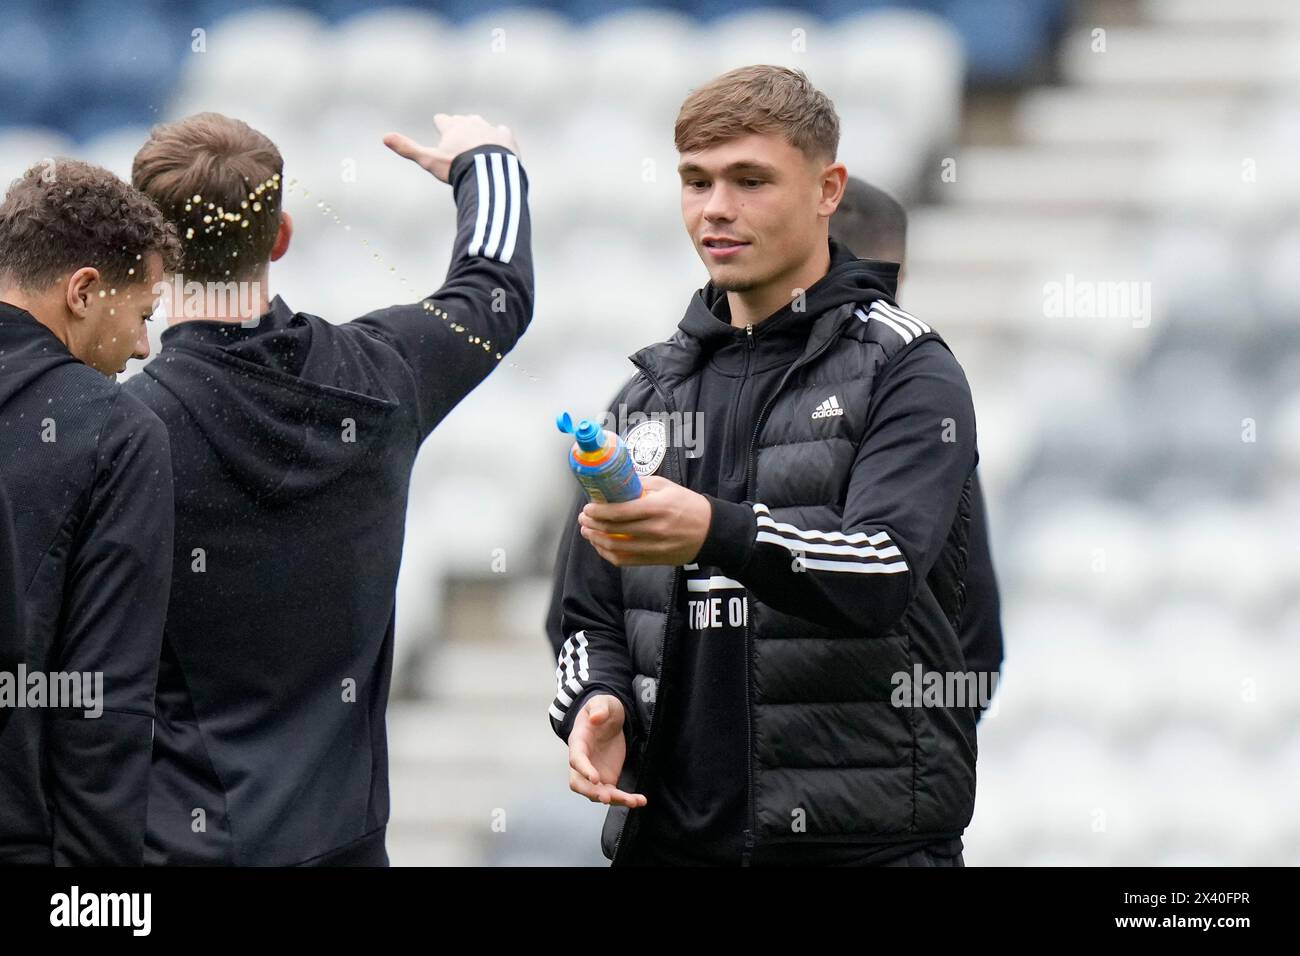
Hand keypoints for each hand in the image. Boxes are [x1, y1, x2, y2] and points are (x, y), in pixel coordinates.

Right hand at [383, 113, 518, 183]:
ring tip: (479, 142)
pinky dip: (500, 137)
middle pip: (463, 120)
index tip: (441, 126)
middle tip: (460, 137)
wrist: (488, 172)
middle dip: (461, 127)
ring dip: (480, 132)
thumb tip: (384, 137)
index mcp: (452, 126)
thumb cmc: (457, 167)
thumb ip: (408, 149)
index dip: (441, 125)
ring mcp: (490, 128)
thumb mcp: (429, 160)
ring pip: (483, 125)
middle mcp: (471, 123)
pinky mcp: (507, 137)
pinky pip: (503, 132)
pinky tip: (499, 145)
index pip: (442, 120)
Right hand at [568, 695, 646, 808]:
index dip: (584, 770)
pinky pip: (613, 793)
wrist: (608, 719)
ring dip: (614, 799)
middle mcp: (583, 762)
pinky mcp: (607, 778)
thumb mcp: (601, 702)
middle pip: (580, 783)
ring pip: (598, 793)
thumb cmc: (602, 709)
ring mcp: (594, 773)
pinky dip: (625, 799)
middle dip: (592, 793)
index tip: (595, 779)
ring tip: (633, 801)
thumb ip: (598, 708)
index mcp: (578, 743)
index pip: (576, 760)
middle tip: (607, 798)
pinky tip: (640, 801)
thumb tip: (596, 718)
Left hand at [578, 475, 711, 566]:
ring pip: (615, 548)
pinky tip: (601, 546)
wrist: (710, 530)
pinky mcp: (654, 560)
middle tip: (584, 518)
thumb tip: (616, 485)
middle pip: (613, 530)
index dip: (598, 511)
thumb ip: (640, 485)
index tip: (588, 508)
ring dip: (596, 540)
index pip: (619, 512)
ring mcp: (654, 548)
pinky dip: (608, 554)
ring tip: (587, 532)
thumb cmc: (688, 505)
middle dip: (592, 524)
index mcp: (656, 508)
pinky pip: (624, 561)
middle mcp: (654, 529)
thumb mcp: (667, 487)